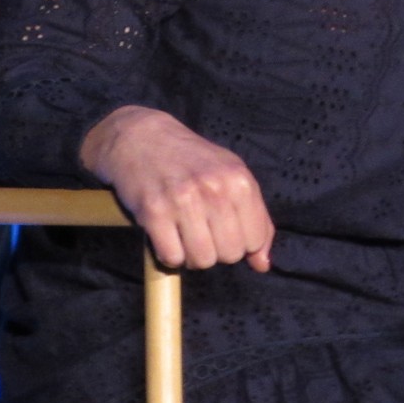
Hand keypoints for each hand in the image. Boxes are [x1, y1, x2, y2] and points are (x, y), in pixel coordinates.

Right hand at [80, 105, 273, 271]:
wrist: (141, 138)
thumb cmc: (191, 160)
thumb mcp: (232, 175)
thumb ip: (256, 218)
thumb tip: (263, 264)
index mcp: (239, 180)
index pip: (255, 239)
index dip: (241, 242)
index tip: (225, 229)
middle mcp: (214, 188)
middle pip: (230, 254)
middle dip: (218, 251)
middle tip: (203, 231)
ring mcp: (183, 200)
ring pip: (202, 260)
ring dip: (192, 255)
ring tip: (184, 234)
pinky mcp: (154, 212)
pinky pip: (172, 258)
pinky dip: (169, 255)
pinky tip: (166, 236)